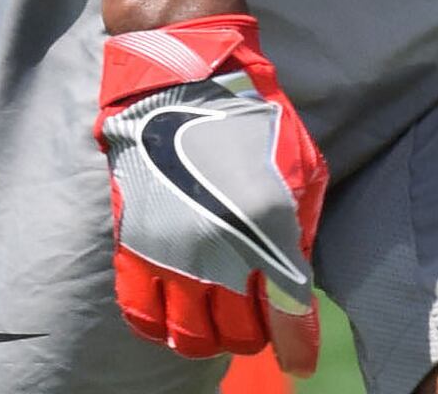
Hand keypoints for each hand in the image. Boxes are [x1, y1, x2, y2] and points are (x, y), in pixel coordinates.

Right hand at [100, 15, 324, 370]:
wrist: (182, 76)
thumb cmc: (253, 116)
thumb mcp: (303, 169)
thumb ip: (302, 230)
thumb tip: (296, 278)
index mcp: (272, 234)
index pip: (288, 318)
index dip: (297, 347)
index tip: (299, 362)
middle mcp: (221, 253)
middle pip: (238, 335)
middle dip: (252, 333)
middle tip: (253, 314)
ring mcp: (172, 251)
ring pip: (189, 336)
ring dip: (206, 335)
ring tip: (212, 315)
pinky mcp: (133, 242)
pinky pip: (139, 312)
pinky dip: (157, 325)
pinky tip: (171, 312)